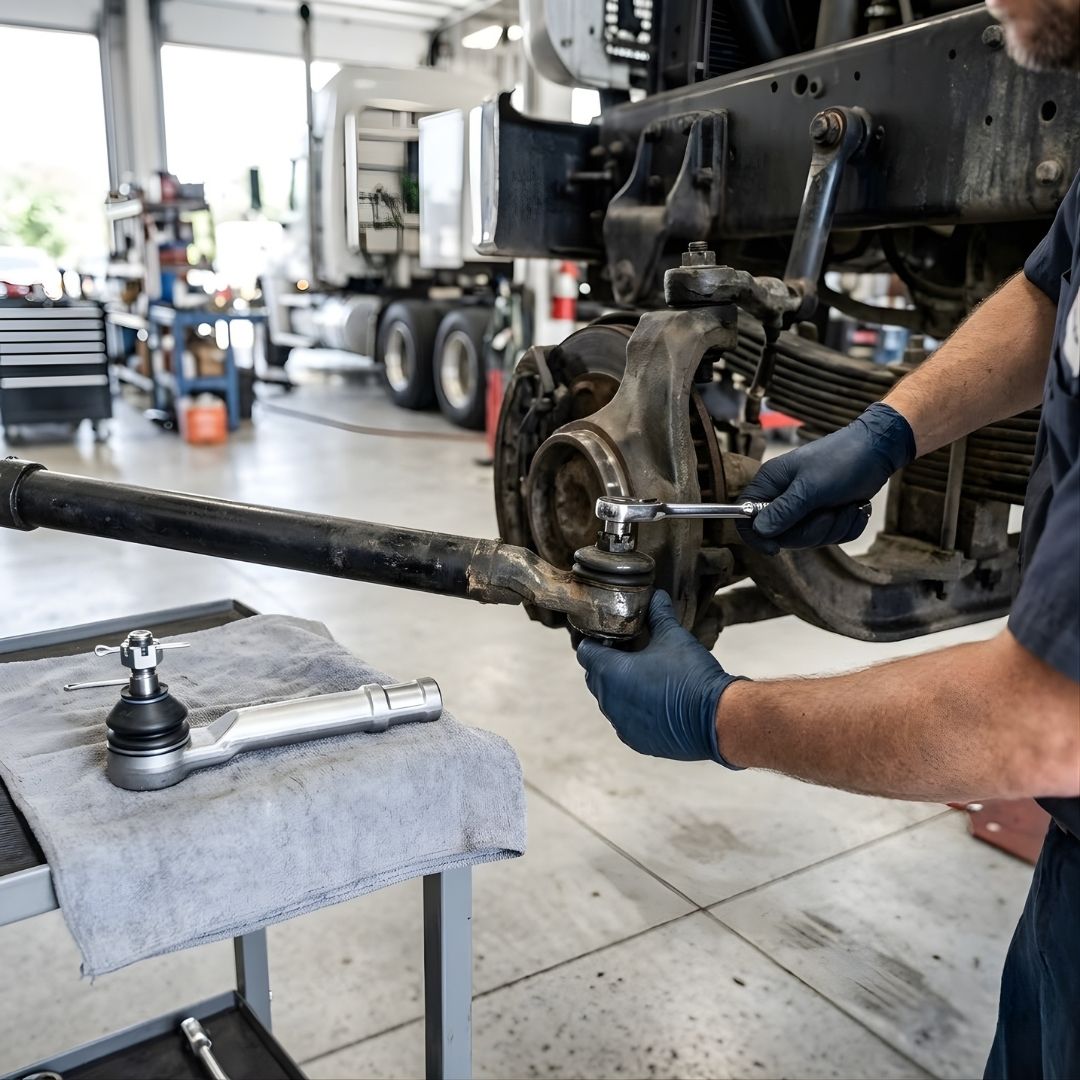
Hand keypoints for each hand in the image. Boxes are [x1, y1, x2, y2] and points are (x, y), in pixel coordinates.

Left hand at [576, 591, 742, 764]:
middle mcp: (609, 701)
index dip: (595, 641)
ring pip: (609, 701)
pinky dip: (633, 710)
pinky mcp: (636, 741)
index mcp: (611, 672)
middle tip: (629, 652)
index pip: (585, 652)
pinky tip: (653, 701)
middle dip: (607, 664)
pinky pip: (624, 721)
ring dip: (619, 688)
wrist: (716, 718)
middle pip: (595, 676)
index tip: (611, 637)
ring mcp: (621, 723)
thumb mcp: (673, 637)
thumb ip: (659, 615)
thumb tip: (656, 597)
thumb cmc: (691, 675)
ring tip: (643, 676)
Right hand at [738, 401, 915, 553]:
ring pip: (807, 539)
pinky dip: (845, 527)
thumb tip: (760, 530)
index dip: (755, 535)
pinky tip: (854, 508)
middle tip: (829, 513)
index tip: (775, 548)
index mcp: (770, 483)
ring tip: (846, 506)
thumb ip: (784, 511)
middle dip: (811, 531)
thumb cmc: (842, 460)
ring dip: (833, 528)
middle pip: (781, 535)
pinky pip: (828, 538)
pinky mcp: (823, 514)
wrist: (878, 452)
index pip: (745, 515)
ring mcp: (803, 507)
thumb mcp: (811, 487)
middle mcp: (782, 496)